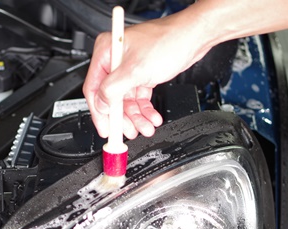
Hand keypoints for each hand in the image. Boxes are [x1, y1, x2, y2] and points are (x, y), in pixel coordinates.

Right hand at [83, 8, 211, 138]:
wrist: (193, 37)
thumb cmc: (168, 41)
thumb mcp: (135, 69)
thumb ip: (113, 89)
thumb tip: (102, 105)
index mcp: (106, 52)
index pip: (94, 88)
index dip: (99, 112)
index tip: (105, 129)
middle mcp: (115, 60)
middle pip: (111, 98)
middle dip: (122, 117)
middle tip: (129, 131)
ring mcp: (129, 68)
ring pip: (127, 101)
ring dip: (136, 117)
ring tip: (145, 127)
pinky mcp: (142, 74)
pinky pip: (139, 98)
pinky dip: (145, 109)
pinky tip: (152, 117)